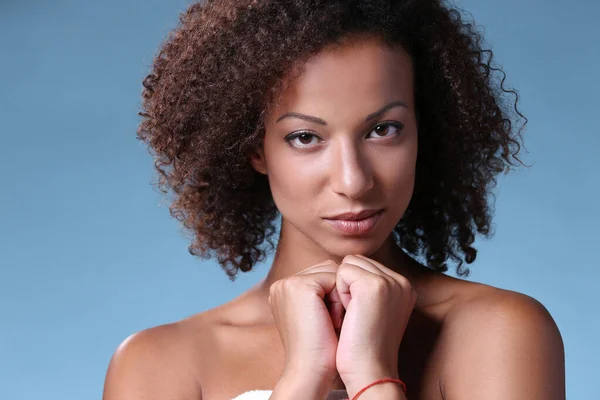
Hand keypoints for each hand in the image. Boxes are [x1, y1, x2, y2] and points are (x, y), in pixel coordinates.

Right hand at [268, 260, 343, 388]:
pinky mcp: (300, 286)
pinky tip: (333, 320)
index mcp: (283, 290)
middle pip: (326, 269)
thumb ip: (322, 293)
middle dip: (337, 293)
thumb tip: (345, 274)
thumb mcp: (318, 315)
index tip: (329, 322)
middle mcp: (281, 284)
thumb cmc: (321, 349)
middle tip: (331, 323)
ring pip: (331, 272)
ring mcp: (288, 283)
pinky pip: (334, 278)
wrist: (310, 371)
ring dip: (339, 295)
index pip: (320, 274)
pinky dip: (340, 299)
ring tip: (331, 321)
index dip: (334, 295)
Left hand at [334, 254, 415, 394]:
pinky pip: (342, 271)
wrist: (369, 371)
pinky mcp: (374, 285)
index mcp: (404, 287)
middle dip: (348, 284)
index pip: (365, 265)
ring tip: (352, 313)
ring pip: (349, 264)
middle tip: (354, 314)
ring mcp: (390, 282)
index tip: (359, 314)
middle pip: (357, 261)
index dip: (352, 287)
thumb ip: (369, 289)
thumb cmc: (365, 347)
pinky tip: (349, 312)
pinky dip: (339, 291)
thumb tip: (348, 271)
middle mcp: (402, 281)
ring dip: (342, 287)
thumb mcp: (374, 312)